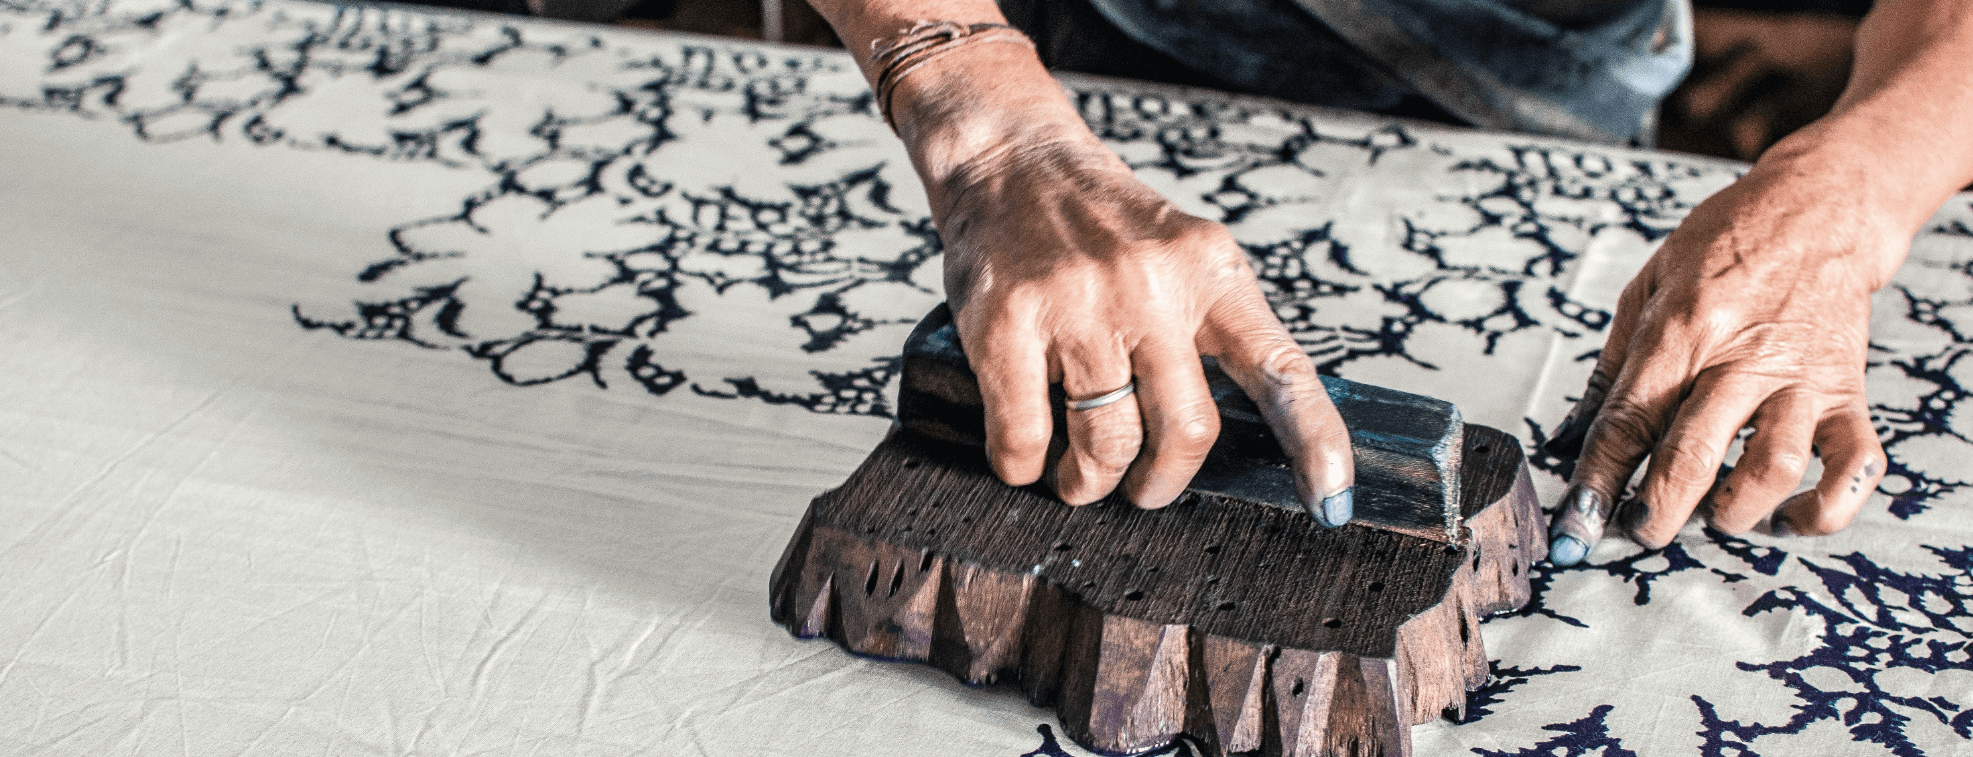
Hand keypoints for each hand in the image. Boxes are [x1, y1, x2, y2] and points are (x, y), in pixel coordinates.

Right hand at [934, 129, 1355, 521]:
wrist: (1010, 161)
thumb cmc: (1101, 224)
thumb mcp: (1183, 256)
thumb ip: (1215, 329)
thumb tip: (1244, 436)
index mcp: (1211, 271)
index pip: (1281, 368)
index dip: (1314, 443)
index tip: (1332, 504)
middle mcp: (1152, 285)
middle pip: (1188, 430)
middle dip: (1161, 483)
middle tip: (1142, 487)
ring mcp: (1077, 304)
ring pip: (1106, 444)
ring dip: (1090, 483)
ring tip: (1080, 478)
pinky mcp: (1007, 323)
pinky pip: (1024, 437)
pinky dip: (1023, 466)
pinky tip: (1026, 455)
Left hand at [1543, 155, 1901, 563]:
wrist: (1820, 208)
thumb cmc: (1723, 248)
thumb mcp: (1647, 289)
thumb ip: (1610, 371)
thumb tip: (1567, 440)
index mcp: (1683, 328)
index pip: (1630, 418)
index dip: (1598, 481)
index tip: (1575, 528)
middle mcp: (1743, 356)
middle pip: (1692, 453)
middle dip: (1657, 509)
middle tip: (1638, 532)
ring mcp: (1801, 377)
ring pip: (1771, 467)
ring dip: (1734, 510)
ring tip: (1710, 516)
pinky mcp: (1848, 392)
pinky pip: (1853, 466)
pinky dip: (1824, 508)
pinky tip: (1789, 517)